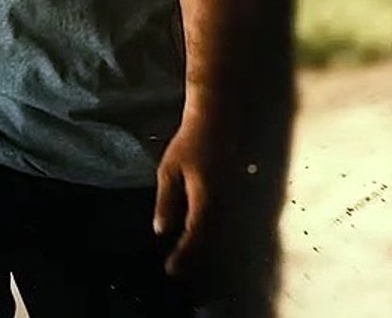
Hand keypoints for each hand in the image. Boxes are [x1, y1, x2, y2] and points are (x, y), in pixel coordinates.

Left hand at [153, 112, 226, 278]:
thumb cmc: (190, 142)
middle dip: (192, 258)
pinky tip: (193, 237)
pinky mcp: (229, 194)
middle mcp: (222, 203)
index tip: (171, 269)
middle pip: (208, 239)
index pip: (195, 234)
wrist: (217, 121)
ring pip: (215, 232)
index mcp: (206, 198)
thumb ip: (166, 201)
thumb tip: (162, 230)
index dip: (184, 254)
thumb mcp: (170, 171)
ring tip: (182, 260)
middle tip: (175, 271)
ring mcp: (229, 199)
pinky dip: (204, 234)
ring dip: (199, 247)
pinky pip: (218, 221)